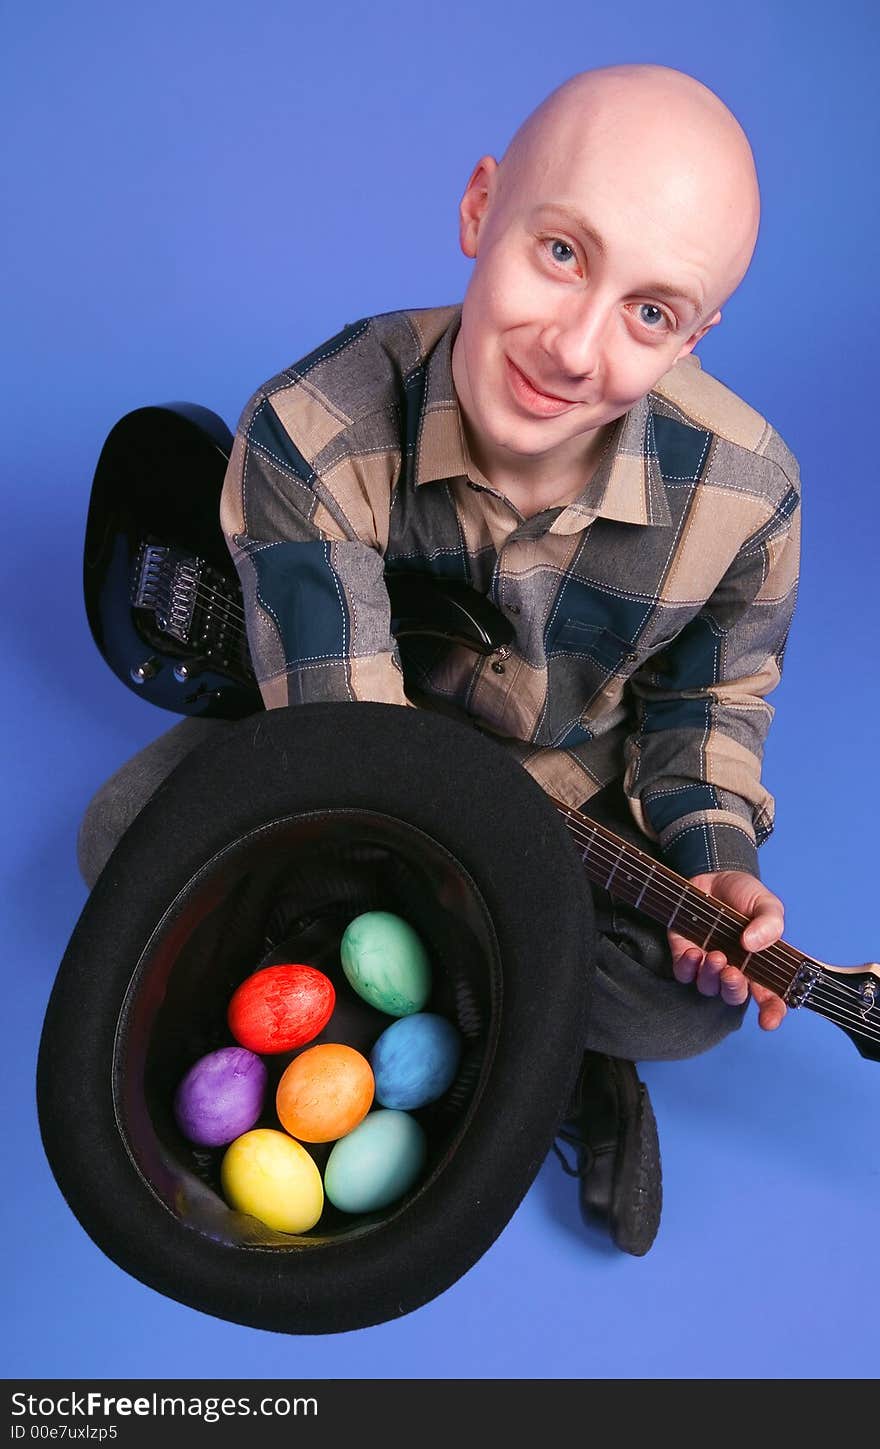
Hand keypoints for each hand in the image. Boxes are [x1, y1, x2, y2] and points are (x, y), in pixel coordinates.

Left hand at [668, 871, 787, 1030]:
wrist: (714, 876)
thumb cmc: (744, 895)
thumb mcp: (767, 904)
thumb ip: (770, 924)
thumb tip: (753, 943)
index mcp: (761, 965)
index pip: (770, 997)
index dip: (771, 1012)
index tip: (768, 1021)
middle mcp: (735, 969)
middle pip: (734, 996)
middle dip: (733, 989)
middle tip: (733, 972)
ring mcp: (709, 964)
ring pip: (708, 988)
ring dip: (711, 976)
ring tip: (715, 955)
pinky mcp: (685, 954)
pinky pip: (684, 974)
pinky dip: (688, 967)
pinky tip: (693, 952)